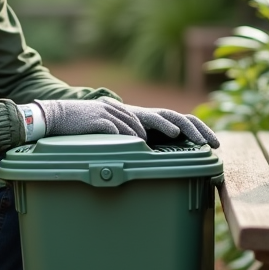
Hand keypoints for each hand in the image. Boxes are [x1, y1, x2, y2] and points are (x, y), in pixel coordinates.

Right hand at [35, 99, 218, 147]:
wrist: (56, 118)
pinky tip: (137, 141)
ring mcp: (114, 115)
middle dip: (188, 127)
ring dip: (160, 126)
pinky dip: (126, 135)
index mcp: (137, 117)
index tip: (213, 143)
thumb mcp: (116, 134)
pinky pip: (115, 129)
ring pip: (142, 120)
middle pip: (166, 116)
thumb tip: (154, 156)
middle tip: (205, 141)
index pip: (173, 118)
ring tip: (176, 134)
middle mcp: (130, 113)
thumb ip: (134, 140)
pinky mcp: (97, 121)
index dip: (194, 128)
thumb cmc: (88, 131)